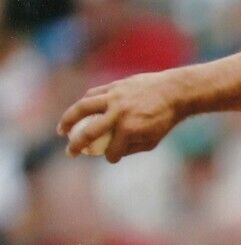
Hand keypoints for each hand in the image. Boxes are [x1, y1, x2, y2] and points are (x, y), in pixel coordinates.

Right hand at [57, 71, 186, 161]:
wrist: (174, 92)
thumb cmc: (164, 119)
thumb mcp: (153, 139)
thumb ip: (132, 148)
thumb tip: (112, 153)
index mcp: (130, 129)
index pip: (112, 150)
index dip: (111, 157)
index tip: (111, 157)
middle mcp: (119, 114)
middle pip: (90, 132)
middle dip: (77, 145)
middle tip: (70, 153)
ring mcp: (114, 98)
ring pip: (83, 107)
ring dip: (68, 120)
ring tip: (61, 130)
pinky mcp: (114, 86)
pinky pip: (93, 95)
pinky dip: (84, 104)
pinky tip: (78, 112)